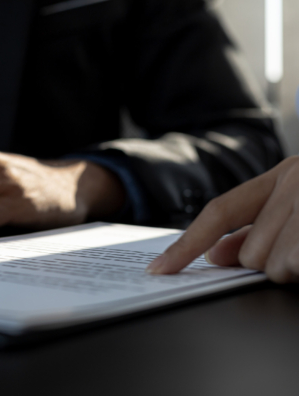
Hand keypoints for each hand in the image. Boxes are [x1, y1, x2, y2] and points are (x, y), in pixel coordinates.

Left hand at [146, 156, 298, 282]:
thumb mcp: (296, 211)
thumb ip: (251, 231)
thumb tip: (214, 255)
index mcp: (281, 176)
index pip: (218, 213)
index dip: (186, 245)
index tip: (159, 268)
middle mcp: (292, 181)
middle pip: (247, 253)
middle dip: (271, 263)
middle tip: (298, 248)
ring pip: (271, 266)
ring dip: (293, 268)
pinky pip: (294, 267)